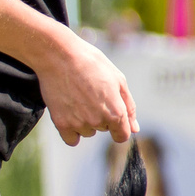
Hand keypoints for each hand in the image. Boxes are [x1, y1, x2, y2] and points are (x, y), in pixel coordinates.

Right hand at [35, 29, 136, 145]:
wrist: (60, 56)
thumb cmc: (92, 64)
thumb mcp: (119, 80)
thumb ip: (129, 108)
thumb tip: (134, 129)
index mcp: (116, 112)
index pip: (122, 135)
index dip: (120, 127)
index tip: (113, 118)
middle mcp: (98, 121)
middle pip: (104, 129)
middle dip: (102, 116)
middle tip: (91, 94)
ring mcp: (78, 123)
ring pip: (87, 132)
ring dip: (85, 122)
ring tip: (78, 98)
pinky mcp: (61, 123)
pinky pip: (71, 139)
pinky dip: (72, 131)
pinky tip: (70, 114)